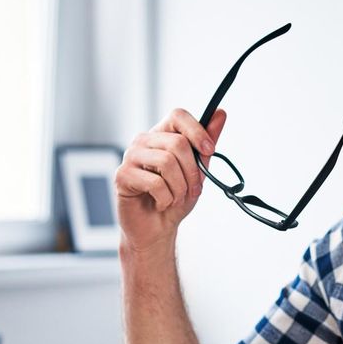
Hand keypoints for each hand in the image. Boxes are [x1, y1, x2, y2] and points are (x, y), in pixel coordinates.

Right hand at [115, 107, 226, 252]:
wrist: (156, 229)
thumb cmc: (174, 198)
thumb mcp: (197, 171)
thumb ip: (205, 144)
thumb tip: (220, 114)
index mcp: (161, 135)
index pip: (178, 115)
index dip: (197, 130)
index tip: (210, 149)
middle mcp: (144, 141)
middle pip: (177, 142)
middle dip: (192, 172)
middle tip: (193, 190)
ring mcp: (130, 157)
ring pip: (167, 162)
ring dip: (179, 188)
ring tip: (175, 198)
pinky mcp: (122, 176)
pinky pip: (155, 182)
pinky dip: (166, 199)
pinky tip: (160, 203)